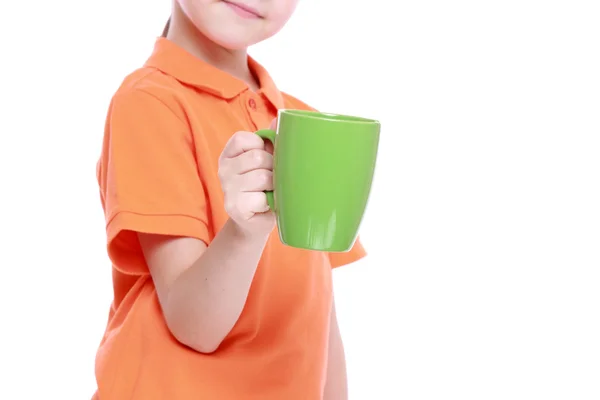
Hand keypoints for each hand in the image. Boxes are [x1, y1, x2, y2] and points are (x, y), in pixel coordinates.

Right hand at [218, 119, 275, 235]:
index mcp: (229, 153)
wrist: (257, 220)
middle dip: (273, 168)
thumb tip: (281, 118)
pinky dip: (269, 202)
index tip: (266, 159)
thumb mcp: (268, 160)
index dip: (262, 147)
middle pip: (257, 157)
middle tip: (273, 179)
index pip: (244, 139)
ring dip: (273, 185)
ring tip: (270, 191)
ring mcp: (227, 188)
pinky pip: (260, 198)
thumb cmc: (265, 186)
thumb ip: (272, 139)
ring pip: (261, 177)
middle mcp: (223, 169)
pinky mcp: (234, 206)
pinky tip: (265, 204)